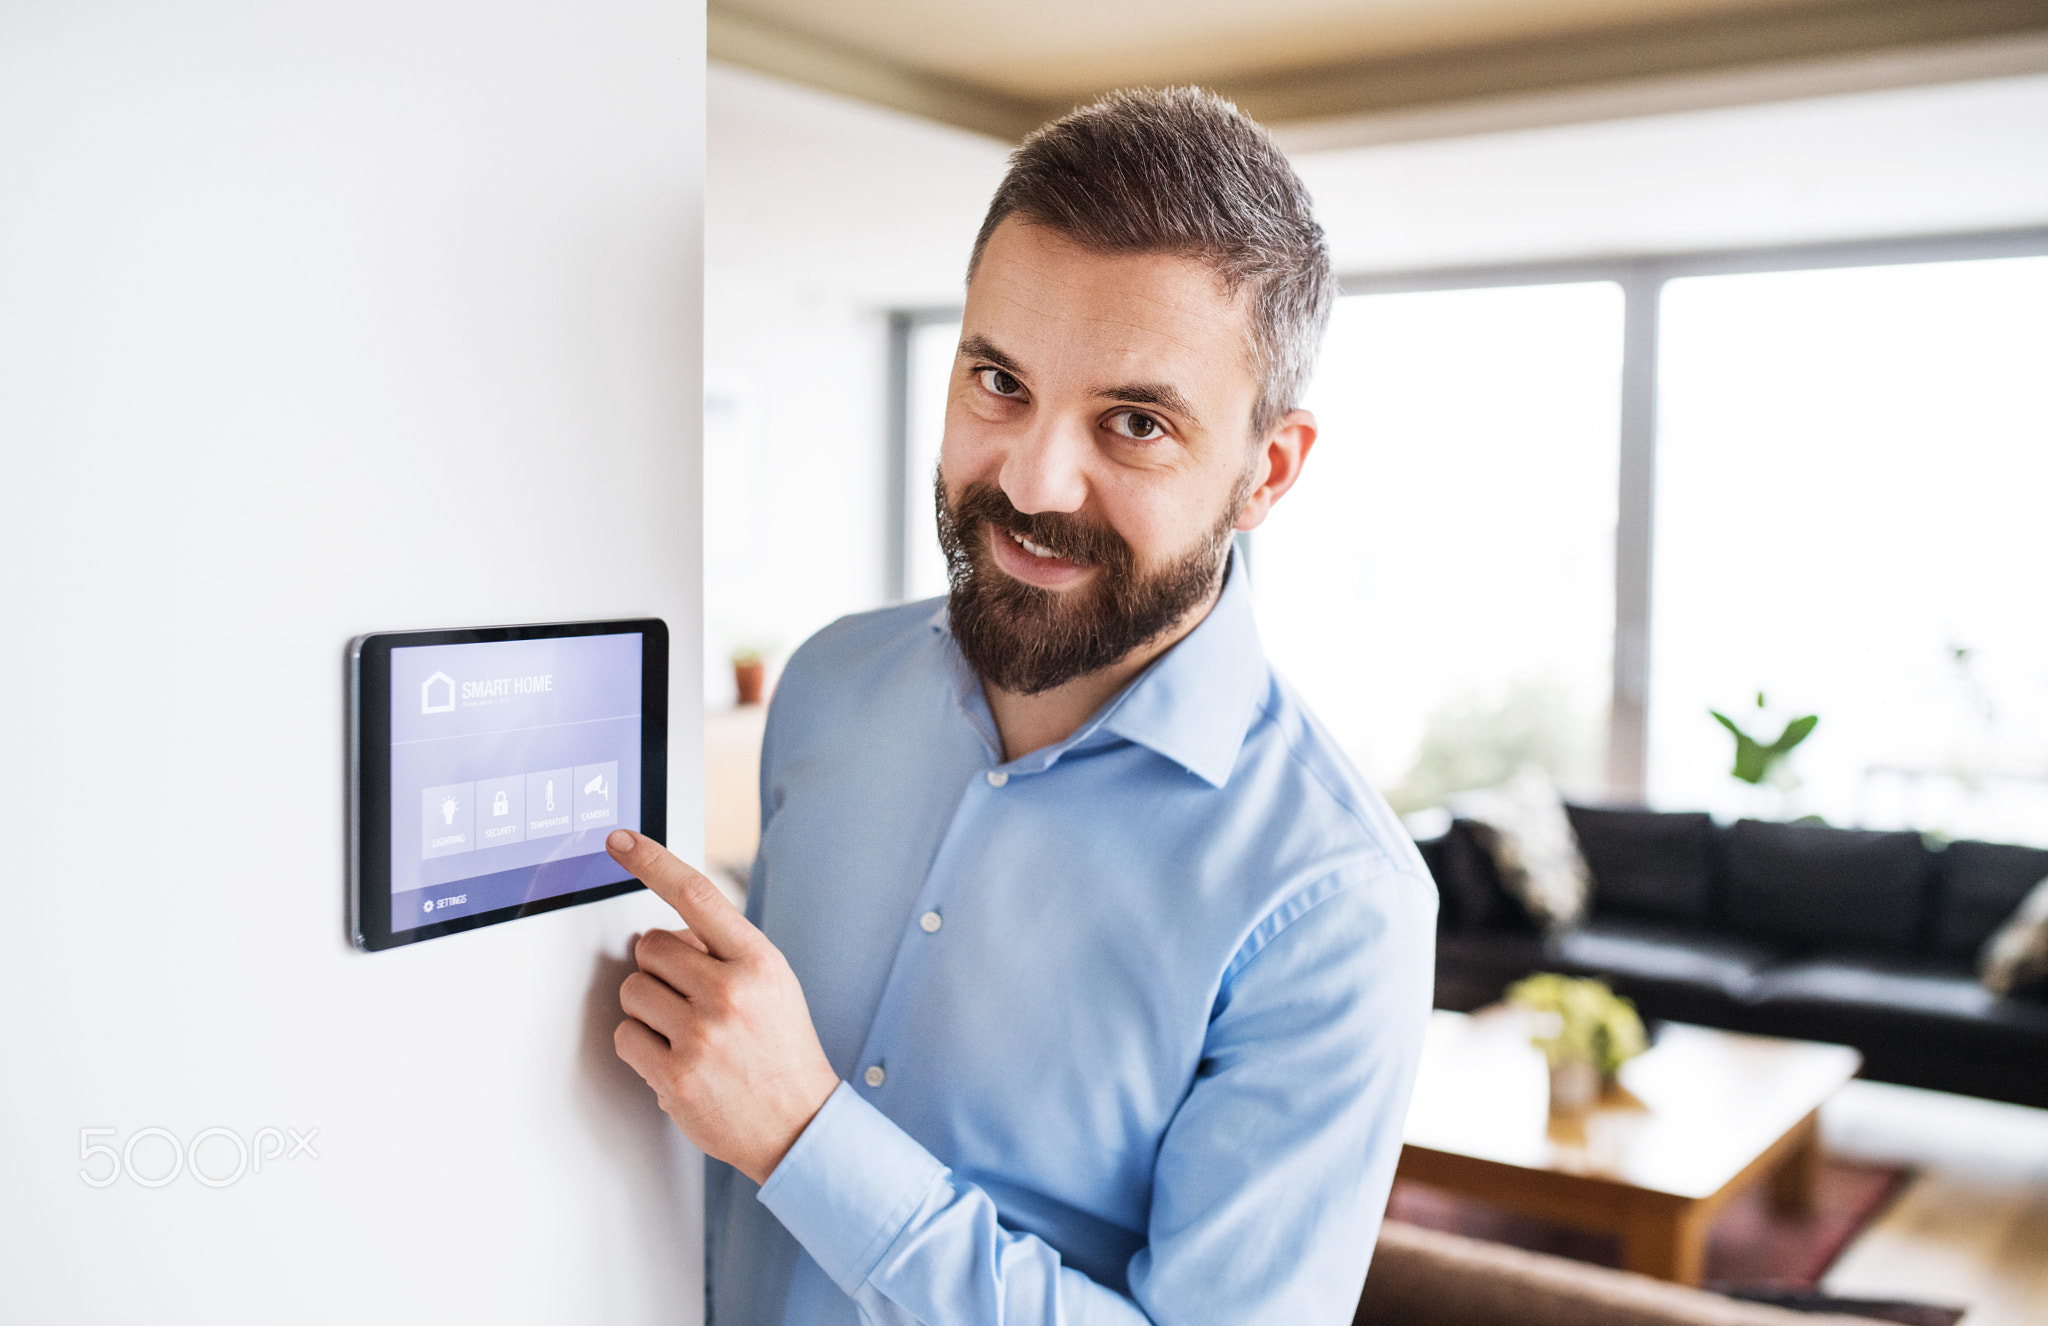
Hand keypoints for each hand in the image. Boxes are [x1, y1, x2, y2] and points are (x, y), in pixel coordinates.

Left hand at [606, 829, 840, 1183]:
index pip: (696, 894)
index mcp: (758, 961)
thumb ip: (720, 950)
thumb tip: (662, 934)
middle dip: (659, 970)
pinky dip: (641, 1047)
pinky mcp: (675, 1076)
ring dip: (647, 1008)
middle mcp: (730, 992)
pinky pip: (625, 1037)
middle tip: (689, 998)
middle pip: (649, 948)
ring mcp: (702, 1036)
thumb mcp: (770, 983)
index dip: (652, 861)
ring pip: (631, 991)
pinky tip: (676, 1058)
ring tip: (685, 1031)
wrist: (798, 1125)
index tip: (619, 840)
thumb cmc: (780, 1049)